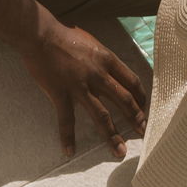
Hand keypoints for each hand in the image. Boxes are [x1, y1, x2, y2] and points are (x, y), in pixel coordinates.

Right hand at [18, 20, 146, 157]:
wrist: (40, 35)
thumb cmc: (65, 36)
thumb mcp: (92, 43)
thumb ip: (103, 59)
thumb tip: (112, 70)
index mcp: (108, 60)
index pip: (132, 81)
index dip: (141, 97)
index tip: (145, 107)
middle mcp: (98, 75)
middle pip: (124, 101)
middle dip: (136, 118)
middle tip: (144, 132)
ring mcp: (80, 87)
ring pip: (102, 116)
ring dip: (112, 135)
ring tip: (120, 151)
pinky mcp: (61, 94)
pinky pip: (66, 120)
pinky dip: (67, 137)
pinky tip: (69, 151)